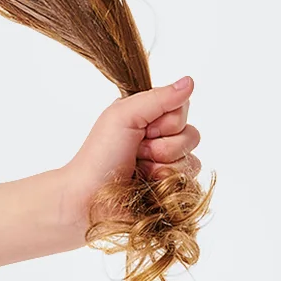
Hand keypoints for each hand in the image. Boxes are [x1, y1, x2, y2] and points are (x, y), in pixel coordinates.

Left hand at [61, 76, 203, 231]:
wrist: (88, 199)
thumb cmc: (99, 156)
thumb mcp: (124, 115)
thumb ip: (158, 98)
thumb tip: (190, 82)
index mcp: (148, 118)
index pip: (182, 109)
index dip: (166, 121)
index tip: (143, 129)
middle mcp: (160, 140)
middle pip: (191, 135)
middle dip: (164, 145)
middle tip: (137, 152)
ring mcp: (166, 167)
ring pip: (192, 160)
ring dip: (164, 166)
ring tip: (139, 171)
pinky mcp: (170, 190)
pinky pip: (189, 182)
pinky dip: (167, 182)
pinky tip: (148, 186)